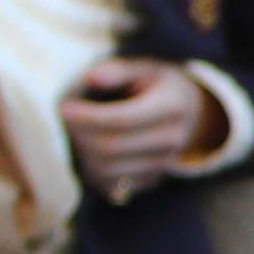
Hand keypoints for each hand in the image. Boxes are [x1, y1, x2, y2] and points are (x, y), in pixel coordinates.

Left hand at [61, 53, 210, 198]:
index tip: (65, 108)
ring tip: (74, 132)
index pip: (123, 119)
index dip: (88, 116)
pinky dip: (91, 170)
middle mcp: (173, 139)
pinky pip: (111, 185)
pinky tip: (86, 149)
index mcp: (172, 106)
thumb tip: (91, 78)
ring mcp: (164, 164)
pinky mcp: (151, 181)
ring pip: (108, 170)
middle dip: (80, 135)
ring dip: (82, 153)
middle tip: (64, 119)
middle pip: (112, 147)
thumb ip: (117, 71)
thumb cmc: (156, 84)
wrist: (189, 112)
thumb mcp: (142, 68)